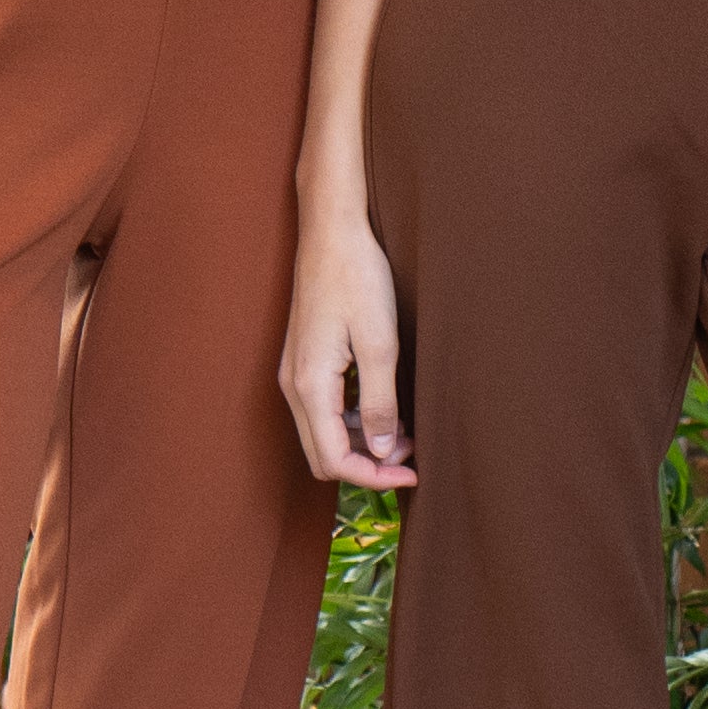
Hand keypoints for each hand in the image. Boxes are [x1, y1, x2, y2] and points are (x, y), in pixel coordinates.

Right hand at [280, 198, 414, 489]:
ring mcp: (295, 373)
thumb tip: (384, 452)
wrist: (332, 231)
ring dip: (361, 444)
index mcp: (309, 386)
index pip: (334, 460)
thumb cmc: (357, 278)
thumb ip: (379, 403)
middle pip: (323, 456)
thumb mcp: (380, 344)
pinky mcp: (304, 362)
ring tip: (406, 433)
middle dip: (367, 466)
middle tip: (412, 459)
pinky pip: (323, 411)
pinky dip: (352, 422)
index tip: (414, 473)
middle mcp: (293, 386)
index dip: (374, 477)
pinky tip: (383, 408)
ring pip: (323, 435)